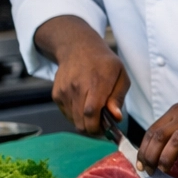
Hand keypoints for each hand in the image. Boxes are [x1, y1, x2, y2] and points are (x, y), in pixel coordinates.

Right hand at [40, 17, 129, 134]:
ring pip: (73, 121)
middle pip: (81, 121)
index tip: (106, 129)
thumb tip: (116, 117)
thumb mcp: (121, 76)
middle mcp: (77, 88)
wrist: (78, 48)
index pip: (91, 112)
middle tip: (102, 124)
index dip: (97, 126)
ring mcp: (64, 91)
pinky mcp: (56, 94)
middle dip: (93, 129)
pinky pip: (67, 114)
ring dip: (84, 122)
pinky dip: (76, 116)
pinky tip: (83, 104)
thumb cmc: (104, 63)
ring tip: (94, 112)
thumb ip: (118, 98)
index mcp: (96, 83)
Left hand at [137, 90, 177, 175]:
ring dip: (165, 159)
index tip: (141, 164)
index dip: (143, 149)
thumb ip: (174, 125)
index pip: (152, 131)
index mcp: (176, 111)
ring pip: (176, 141)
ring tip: (163, 171)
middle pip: (159, 136)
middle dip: (150, 156)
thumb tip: (158, 146)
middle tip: (149, 171)